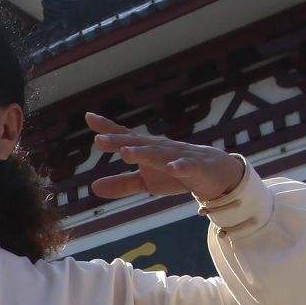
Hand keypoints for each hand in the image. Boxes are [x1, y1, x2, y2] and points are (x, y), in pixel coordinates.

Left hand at [86, 113, 245, 203]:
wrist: (216, 174)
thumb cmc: (177, 174)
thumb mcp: (147, 182)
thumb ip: (121, 184)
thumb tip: (92, 187)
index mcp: (148, 150)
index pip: (126, 137)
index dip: (109, 129)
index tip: (89, 117)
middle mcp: (161, 149)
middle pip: (138, 144)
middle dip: (119, 141)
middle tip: (98, 140)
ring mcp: (179, 157)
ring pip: (159, 154)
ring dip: (143, 153)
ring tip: (125, 152)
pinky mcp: (196, 169)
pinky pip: (188, 167)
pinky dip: (180, 166)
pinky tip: (171, 167)